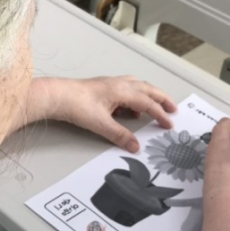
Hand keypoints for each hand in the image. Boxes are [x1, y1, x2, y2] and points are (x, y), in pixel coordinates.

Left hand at [35, 76, 176, 151]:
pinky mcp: (100, 88)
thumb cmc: (76, 105)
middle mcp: (118, 84)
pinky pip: (124, 89)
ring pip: (136, 86)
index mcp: (123, 91)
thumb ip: (120, 135)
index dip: (160, 114)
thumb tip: (136, 146)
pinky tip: (127, 108)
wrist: (56, 96)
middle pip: (147, 89)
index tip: (169, 124)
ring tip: (152, 108)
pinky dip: (132, 97)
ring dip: (147, 96)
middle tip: (173, 109)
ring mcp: (109, 84)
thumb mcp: (101, 124)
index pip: (148, 103)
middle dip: (161, 99)